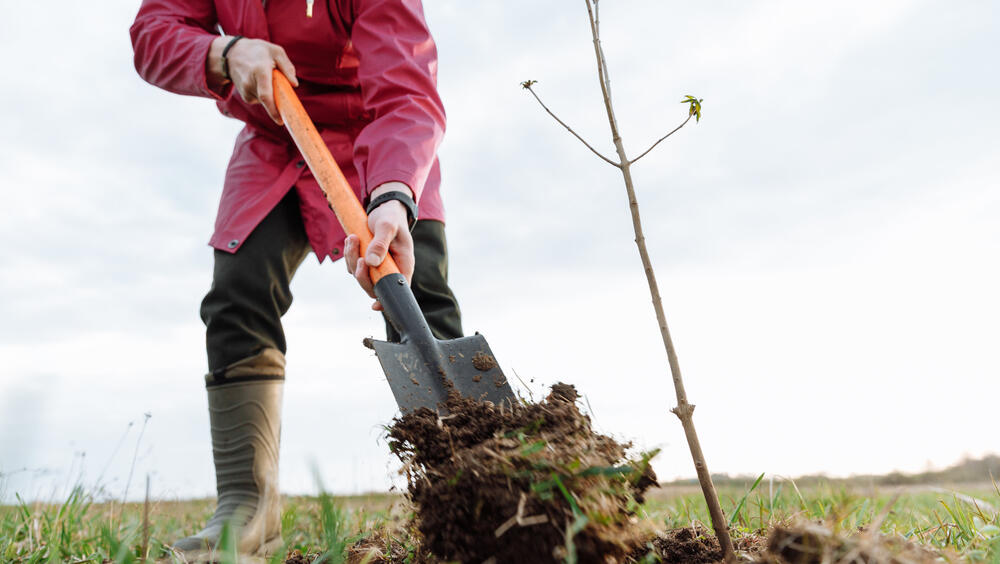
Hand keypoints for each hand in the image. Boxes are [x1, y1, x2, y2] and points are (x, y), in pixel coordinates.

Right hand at [207, 36, 297, 123]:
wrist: (231, 54)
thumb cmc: (257, 51)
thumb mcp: (275, 51)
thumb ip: (287, 66)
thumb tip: (295, 84)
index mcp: (260, 71)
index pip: (265, 95)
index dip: (273, 110)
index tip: (280, 121)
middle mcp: (250, 83)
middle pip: (268, 100)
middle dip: (279, 100)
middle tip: (282, 92)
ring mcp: (245, 91)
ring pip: (266, 100)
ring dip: (272, 93)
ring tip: (265, 77)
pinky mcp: (245, 96)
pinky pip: (261, 100)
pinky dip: (266, 94)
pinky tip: (260, 82)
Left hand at [344, 182, 415, 310]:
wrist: (385, 209)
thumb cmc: (391, 218)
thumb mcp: (387, 226)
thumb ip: (380, 243)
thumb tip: (371, 262)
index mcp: (403, 264)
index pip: (399, 288)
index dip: (387, 300)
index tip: (375, 305)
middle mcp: (391, 269)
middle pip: (374, 286)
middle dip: (362, 274)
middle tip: (359, 257)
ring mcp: (378, 266)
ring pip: (361, 275)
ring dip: (352, 258)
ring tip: (353, 238)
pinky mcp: (367, 261)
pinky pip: (353, 266)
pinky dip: (350, 254)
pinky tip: (352, 239)